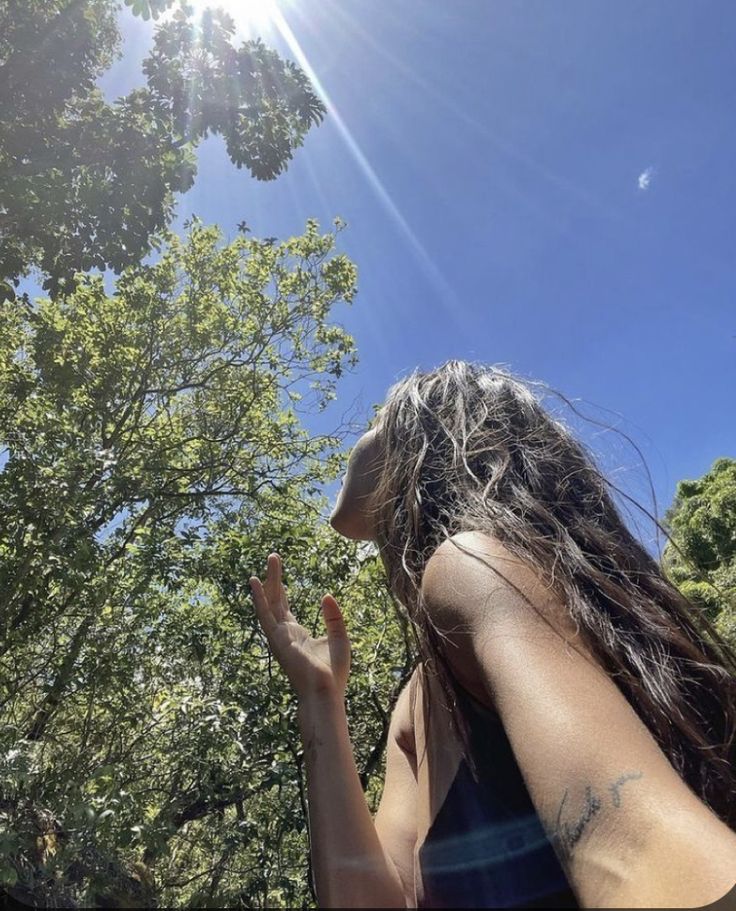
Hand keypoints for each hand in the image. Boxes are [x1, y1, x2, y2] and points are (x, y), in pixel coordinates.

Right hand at [249, 552, 350, 700]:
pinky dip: (259, 598)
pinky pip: (266, 615)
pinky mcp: (278, 639)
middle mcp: (284, 633)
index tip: (277, 576)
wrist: (326, 692)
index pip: (284, 608)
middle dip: (274, 579)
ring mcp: (279, 636)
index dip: (281, 591)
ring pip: (271, 602)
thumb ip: (333, 617)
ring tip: (271, 559)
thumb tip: (326, 595)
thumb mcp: (339, 637)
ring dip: (269, 581)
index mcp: (296, 634)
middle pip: (276, 600)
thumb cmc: (333, 672)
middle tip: (273, 557)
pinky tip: (255, 582)